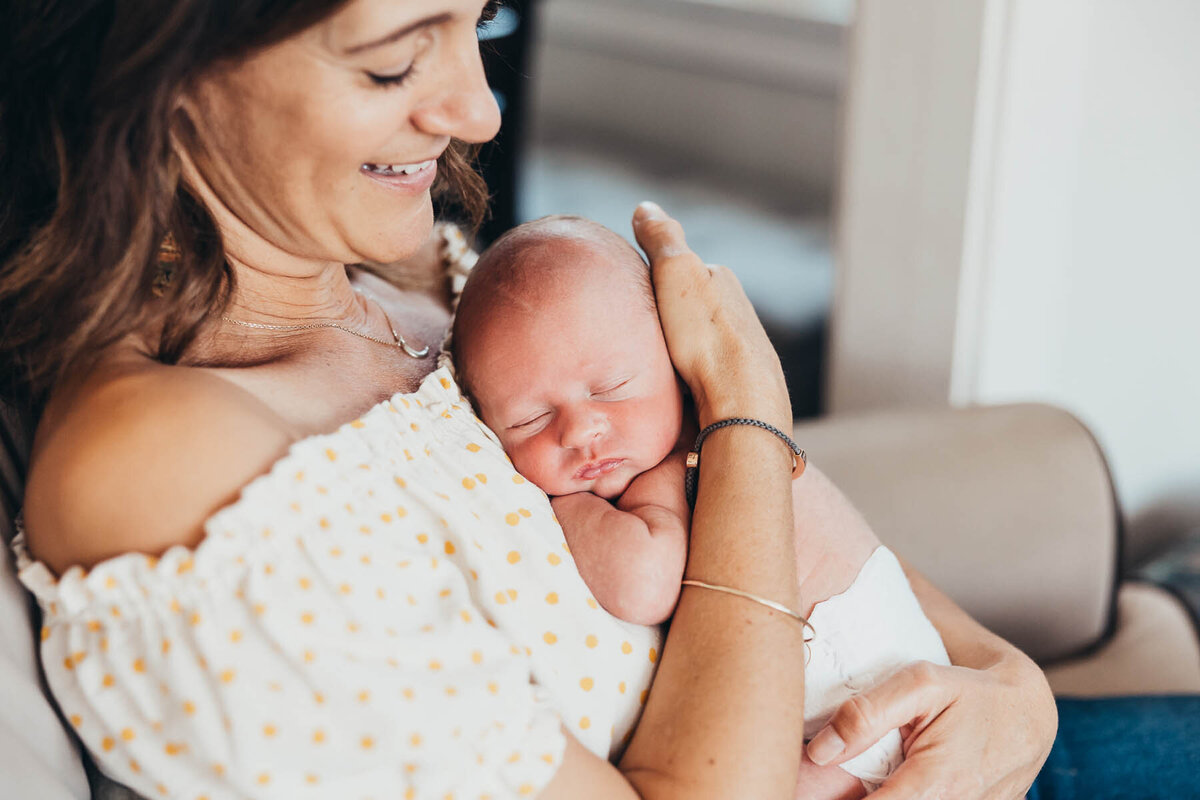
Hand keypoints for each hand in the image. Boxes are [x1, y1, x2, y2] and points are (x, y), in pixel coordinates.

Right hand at [631, 202, 789, 429]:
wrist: (741, 402)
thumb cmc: (706, 337)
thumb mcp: (675, 272)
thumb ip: (661, 238)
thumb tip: (645, 206)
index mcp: (722, 282)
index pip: (683, 270)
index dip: (656, 279)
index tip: (634, 294)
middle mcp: (739, 312)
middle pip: (693, 309)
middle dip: (671, 317)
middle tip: (638, 332)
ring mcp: (743, 350)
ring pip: (702, 342)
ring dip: (681, 349)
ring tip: (654, 364)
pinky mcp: (741, 385)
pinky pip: (707, 372)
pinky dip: (690, 375)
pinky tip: (677, 388)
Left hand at [806, 660, 1055, 798]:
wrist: (1028, 713)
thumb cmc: (972, 694)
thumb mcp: (921, 684)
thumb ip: (868, 713)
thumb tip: (820, 750)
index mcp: (936, 785)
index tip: (802, 788)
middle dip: (849, 795)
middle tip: (820, 780)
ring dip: (871, 793)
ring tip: (851, 779)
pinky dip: (896, 794)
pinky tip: (885, 782)